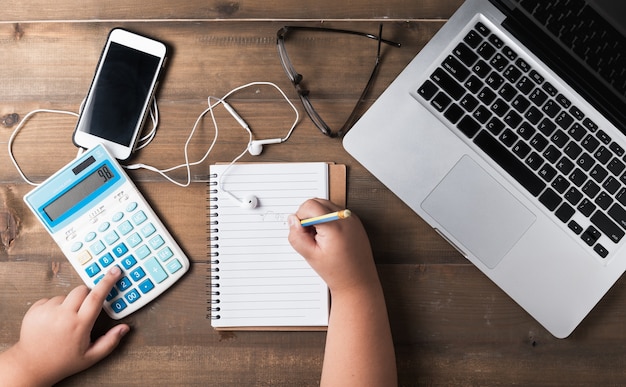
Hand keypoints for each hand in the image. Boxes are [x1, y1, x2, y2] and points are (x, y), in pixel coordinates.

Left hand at [0, 266, 129, 385]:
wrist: (32, 366)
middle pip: (82, 290)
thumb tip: (124, 328)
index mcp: (79, 325)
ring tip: (65, 322)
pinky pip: (50, 299)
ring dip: (69, 303)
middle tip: (84, 311)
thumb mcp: (91, 357)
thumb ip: (110, 342)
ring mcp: (47, 312)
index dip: (107, 282)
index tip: (115, 271)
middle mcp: (62, 316)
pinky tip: (53, 321)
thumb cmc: (63, 362)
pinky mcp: (34, 310)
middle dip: (87, 296)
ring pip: (66, 295)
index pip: (96, 297)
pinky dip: (55, 307)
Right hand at [288, 198, 377, 293]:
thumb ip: (296, 236)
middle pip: (317, 202)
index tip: (303, 233)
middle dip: (308, 216)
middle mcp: (345, 218)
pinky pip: (335, 212)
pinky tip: (327, 237)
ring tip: (319, 238)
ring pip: (325, 205)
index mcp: (335, 225)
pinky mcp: (354, 222)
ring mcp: (352, 218)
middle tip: (310, 236)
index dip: (300, 217)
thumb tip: (292, 220)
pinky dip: (326, 219)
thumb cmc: (337, 272)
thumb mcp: (310, 255)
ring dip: (317, 217)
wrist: (358, 282)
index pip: (310, 205)